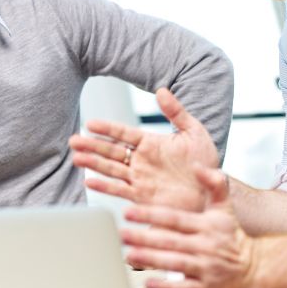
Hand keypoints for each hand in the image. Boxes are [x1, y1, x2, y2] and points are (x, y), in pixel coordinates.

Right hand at [69, 88, 218, 210]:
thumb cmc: (205, 162)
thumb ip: (176, 112)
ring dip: (93, 164)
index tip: (90, 124)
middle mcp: (141, 161)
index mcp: (150, 143)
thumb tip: (162, 90)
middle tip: (73, 141)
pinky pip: (121, 190)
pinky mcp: (143, 197)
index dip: (106, 129)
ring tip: (76, 158)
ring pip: (111, 169)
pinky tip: (90, 182)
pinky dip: (105, 187)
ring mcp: (140, 179)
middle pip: (111, 151)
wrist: (212, 193)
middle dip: (92, 146)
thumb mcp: (194, 132)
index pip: (123, 133)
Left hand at [121, 167, 254, 287]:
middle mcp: (205, 246)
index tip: (128, 212)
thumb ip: (213, 185)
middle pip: (170, 241)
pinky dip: (165, 286)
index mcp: (206, 225)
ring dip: (150, 259)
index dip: (150, 215)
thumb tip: (198, 166)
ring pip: (174, 263)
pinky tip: (148, 282)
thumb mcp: (224, 208)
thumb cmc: (231, 237)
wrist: (254, 269)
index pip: (174, 218)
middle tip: (122, 234)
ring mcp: (205, 269)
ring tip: (129, 254)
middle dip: (144, 237)